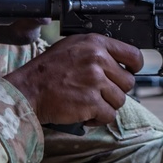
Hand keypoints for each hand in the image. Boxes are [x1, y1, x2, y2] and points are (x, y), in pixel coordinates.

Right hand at [3, 33, 143, 127]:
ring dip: (106, 105)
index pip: (133, 55)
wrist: (28, 90)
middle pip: (128, 82)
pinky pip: (109, 115)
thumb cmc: (47, 70)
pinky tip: (85, 113)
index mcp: (95, 43)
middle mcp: (97, 59)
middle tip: (98, 93)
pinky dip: (98, 118)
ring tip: (88, 103)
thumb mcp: (72, 47)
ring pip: (120, 100)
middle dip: (115, 91)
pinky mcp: (91, 102)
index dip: (134, 68)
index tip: (129, 73)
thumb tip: (118, 62)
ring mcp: (95, 81)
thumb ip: (96, 51)